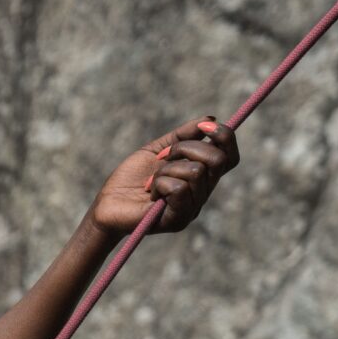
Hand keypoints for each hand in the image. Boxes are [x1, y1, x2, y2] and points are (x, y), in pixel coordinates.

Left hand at [90, 116, 240, 235]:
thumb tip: (210, 118)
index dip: (224, 136)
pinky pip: (179, 188)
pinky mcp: (178, 220)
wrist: (107, 204)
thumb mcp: (156, 150)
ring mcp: (192, 208)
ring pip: (195, 172)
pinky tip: (149, 193)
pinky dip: (159, 183)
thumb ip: (183, 136)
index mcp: (202, 178)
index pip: (230, 157)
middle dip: (186, 149)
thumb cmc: (131, 179)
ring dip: (166, 169)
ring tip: (151, 181)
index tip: (204, 126)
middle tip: (162, 159)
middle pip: (217, 160)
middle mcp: (202, 193)